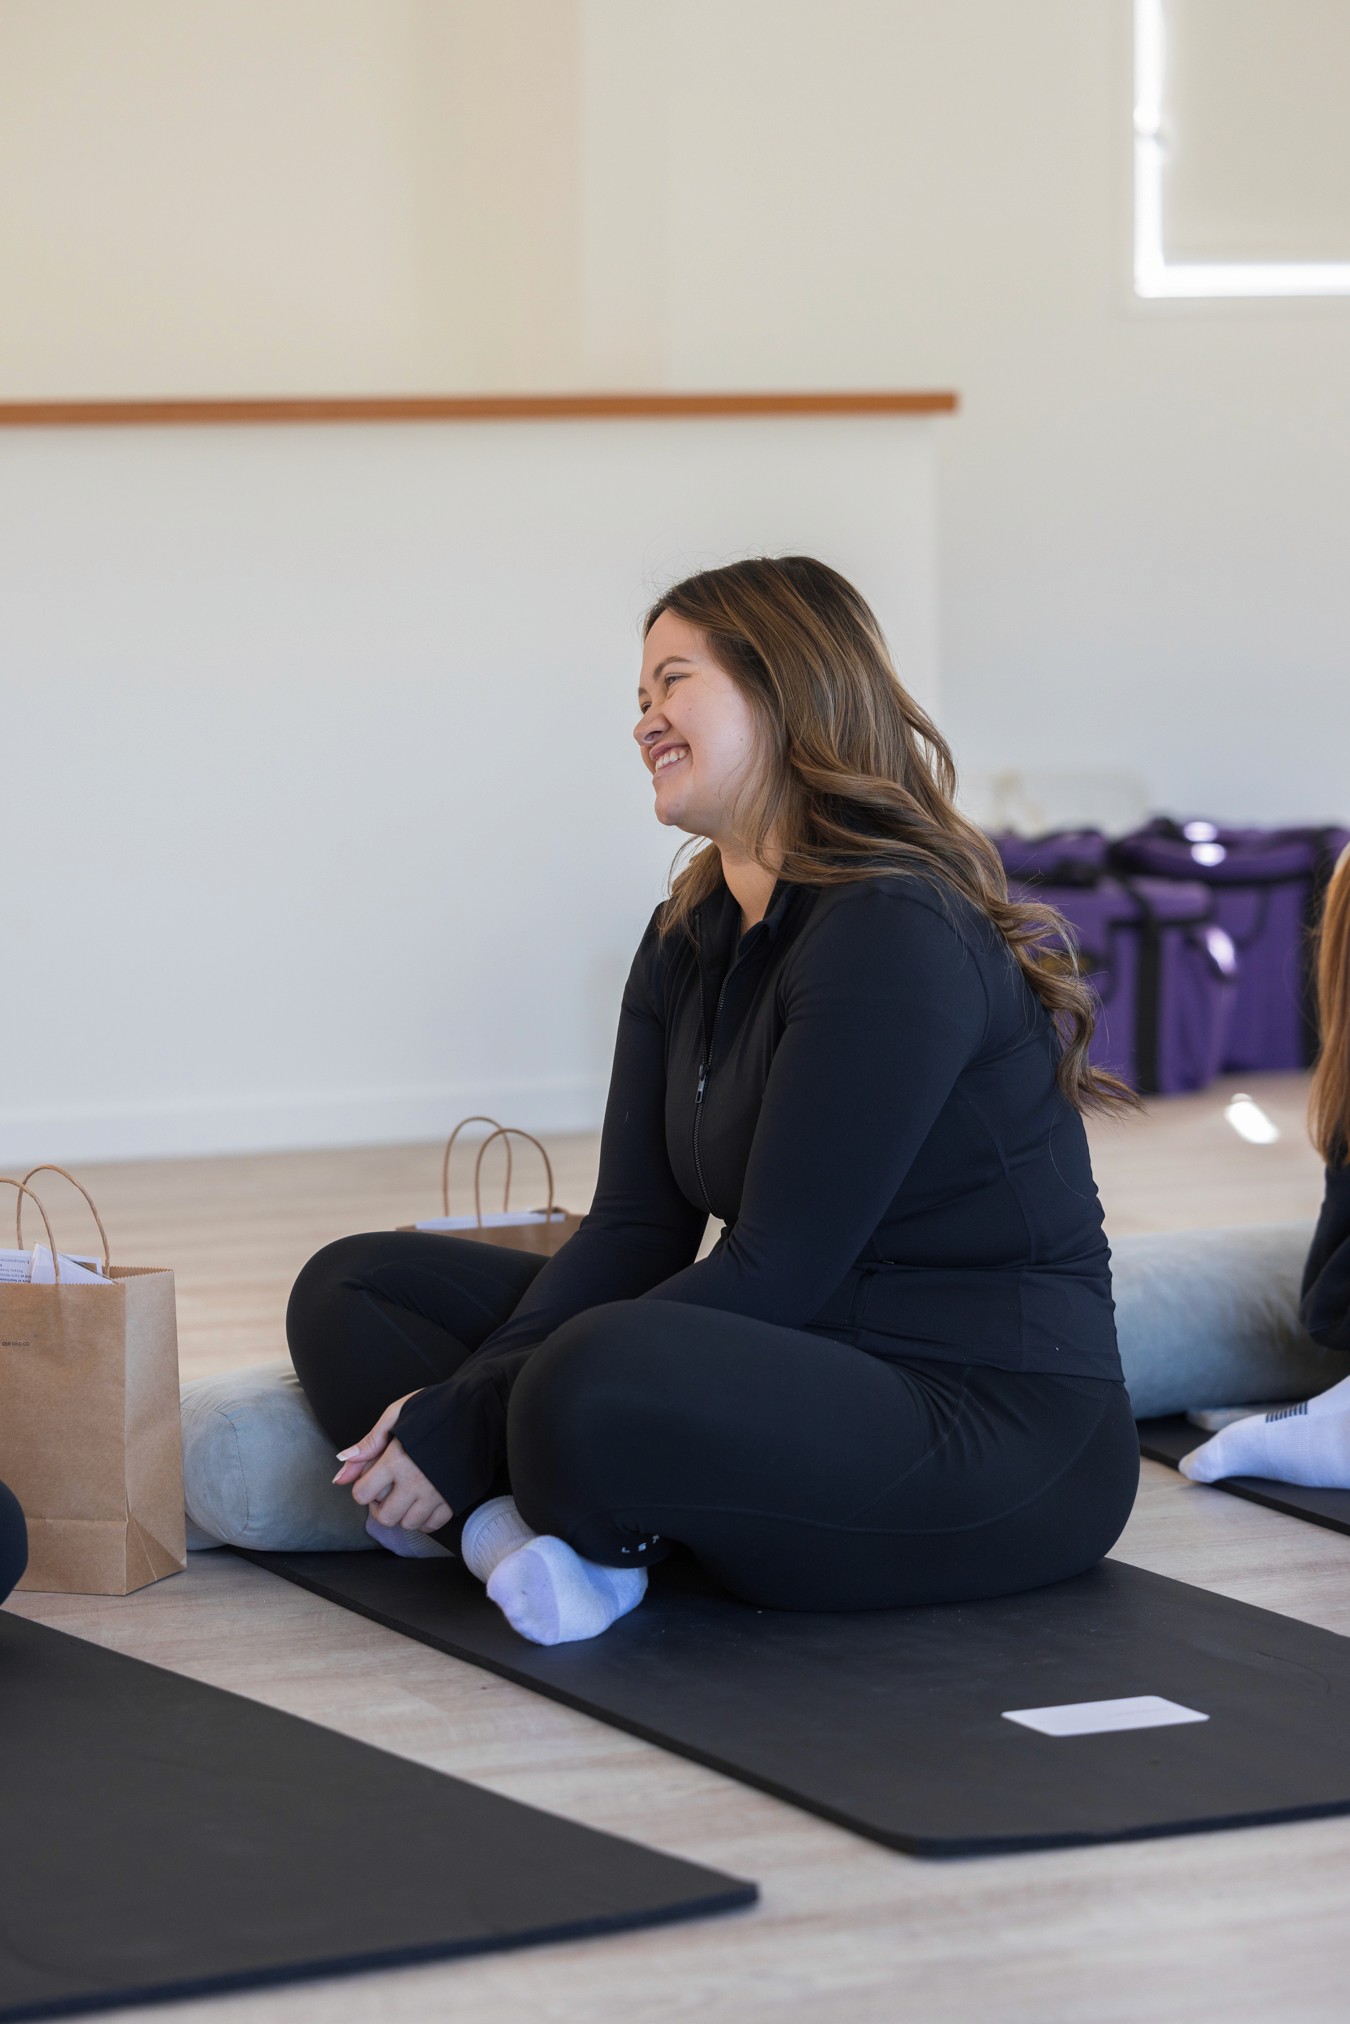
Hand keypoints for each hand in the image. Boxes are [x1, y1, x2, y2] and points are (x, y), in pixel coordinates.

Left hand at [332, 1392, 452, 1532]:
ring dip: (402, 1514)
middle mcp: (415, 1481)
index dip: (362, 1488)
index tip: (372, 1479)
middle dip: (379, 1507)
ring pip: (408, 1524)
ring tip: (406, 1495)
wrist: (479, 1409)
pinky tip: (424, 1502)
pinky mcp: (454, 1500)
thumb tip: (341, 1471)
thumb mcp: (398, 1415)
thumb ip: (369, 1443)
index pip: (362, 1493)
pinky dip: (424, 1519)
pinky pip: (432, 1525)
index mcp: (396, 1459)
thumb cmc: (436, 1407)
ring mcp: (437, 1494)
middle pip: (384, 1517)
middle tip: (386, 1492)